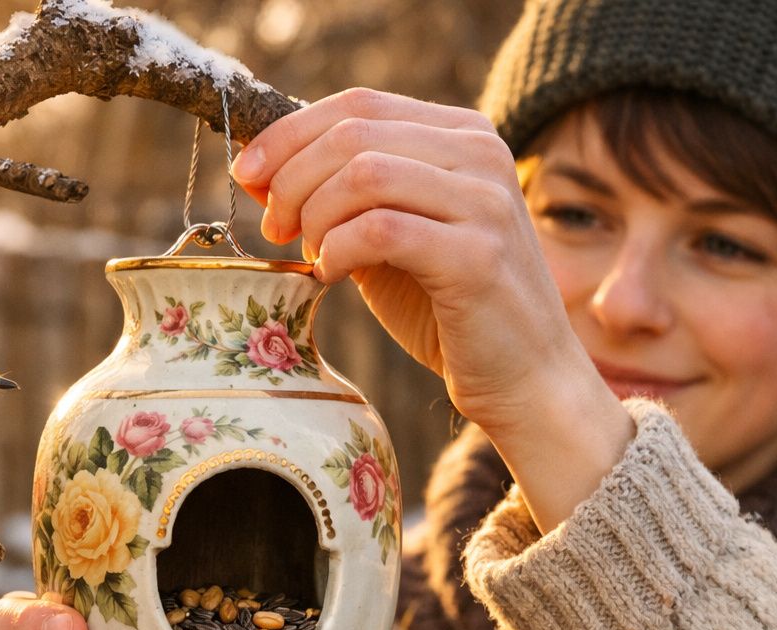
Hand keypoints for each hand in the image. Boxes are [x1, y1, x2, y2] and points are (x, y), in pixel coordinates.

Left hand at [231, 88, 587, 435]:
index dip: (290, 134)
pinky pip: (379, 228)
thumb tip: (258, 170)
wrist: (527, 378)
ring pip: (363, 173)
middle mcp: (481, 154)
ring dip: (315, 214)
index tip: (249, 175)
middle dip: (292, 178)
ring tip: (310, 254)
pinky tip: (333, 274)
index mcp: (464, 136)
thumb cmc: (452, 312)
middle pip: (353, 133)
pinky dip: (338, 248)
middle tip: (275, 228)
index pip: (359, 104)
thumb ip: (339, 199)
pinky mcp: (476, 255)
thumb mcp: (389, 241)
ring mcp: (484, 202)